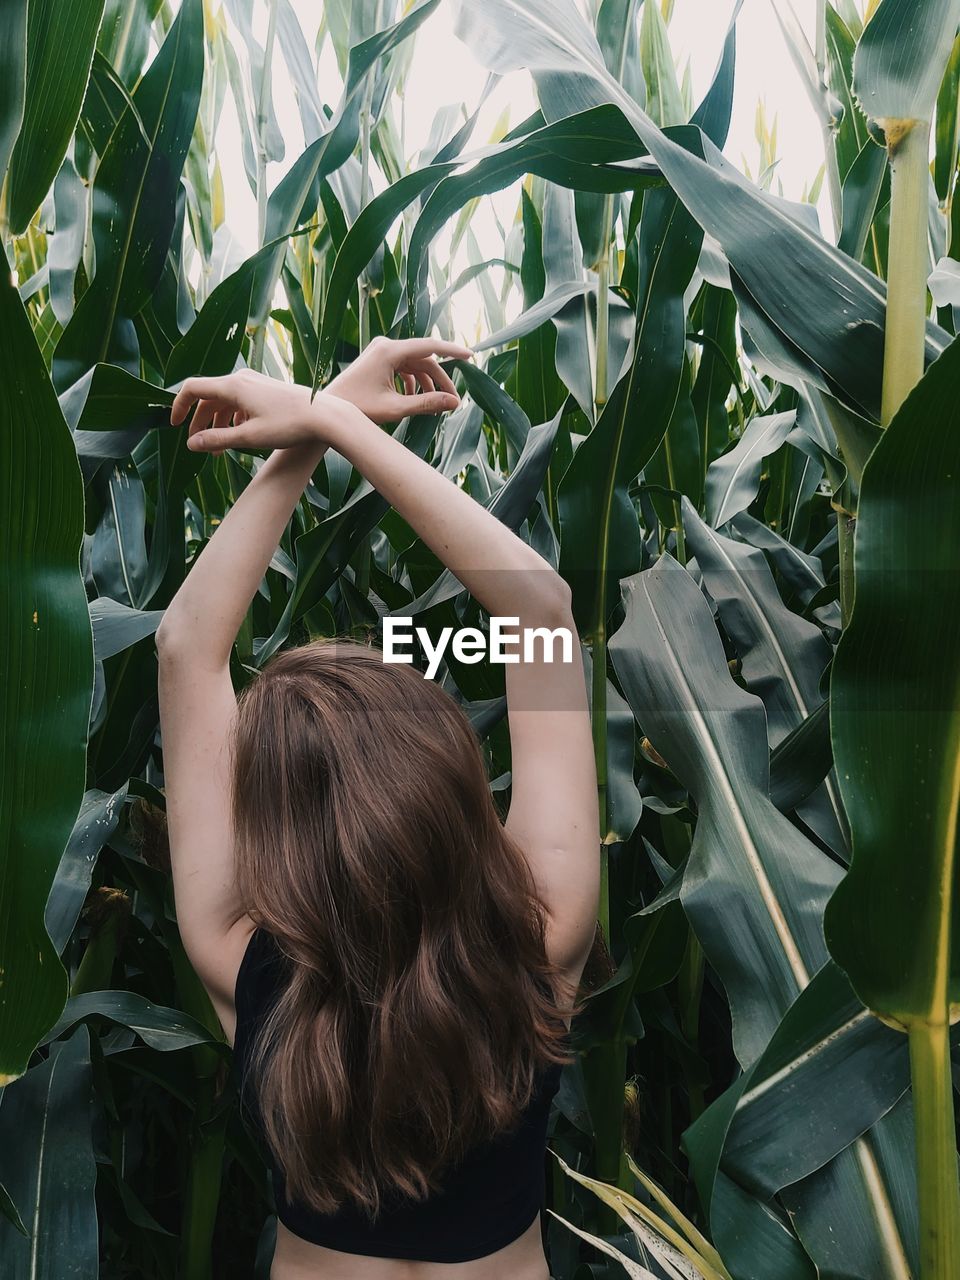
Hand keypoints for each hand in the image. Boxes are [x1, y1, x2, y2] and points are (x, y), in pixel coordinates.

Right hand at [169, 369, 350, 455]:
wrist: (325, 416)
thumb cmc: (288, 426)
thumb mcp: (249, 437)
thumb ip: (217, 440)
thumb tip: (191, 444)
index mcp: (233, 386)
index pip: (192, 389)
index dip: (179, 406)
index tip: (174, 426)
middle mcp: (241, 378)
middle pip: (208, 397)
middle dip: (199, 422)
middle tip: (199, 446)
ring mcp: (254, 383)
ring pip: (224, 401)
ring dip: (217, 423)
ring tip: (219, 449)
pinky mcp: (266, 390)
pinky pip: (240, 402)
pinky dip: (233, 418)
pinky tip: (240, 436)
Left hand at [325, 336, 473, 423]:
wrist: (329, 409)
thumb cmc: (359, 409)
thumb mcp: (396, 408)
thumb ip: (427, 403)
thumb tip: (454, 403)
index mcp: (389, 351)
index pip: (430, 347)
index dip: (453, 351)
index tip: (471, 356)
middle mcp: (386, 346)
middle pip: (424, 359)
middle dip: (440, 380)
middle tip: (453, 402)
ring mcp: (381, 351)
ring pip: (415, 364)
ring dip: (427, 383)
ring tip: (436, 406)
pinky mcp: (378, 360)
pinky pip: (404, 367)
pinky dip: (414, 382)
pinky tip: (415, 398)